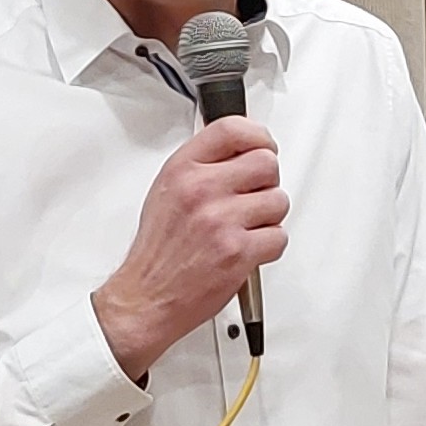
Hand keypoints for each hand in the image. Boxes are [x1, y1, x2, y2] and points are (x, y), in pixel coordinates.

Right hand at [93, 119, 284, 378]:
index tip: (264, 147)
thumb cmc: (158, 250)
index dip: (258, 137)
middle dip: (267, 182)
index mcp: (183, 169)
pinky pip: (278, 237)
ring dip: (269, 217)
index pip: (232, 129)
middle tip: (254, 197)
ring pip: (278, 201)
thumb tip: (238, 152)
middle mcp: (202, 189)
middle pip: (266, 163)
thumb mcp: (167, 191)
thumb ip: (201, 167)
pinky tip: (248, 249)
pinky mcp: (238, 251)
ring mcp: (222, 220)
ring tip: (246, 228)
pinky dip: (269, 246)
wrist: (147, 296)